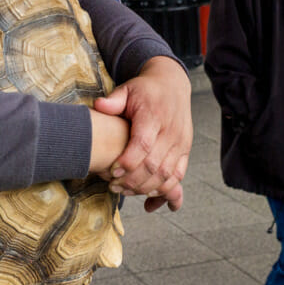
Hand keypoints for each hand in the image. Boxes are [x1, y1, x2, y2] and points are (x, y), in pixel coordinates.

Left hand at [93, 56, 191, 210]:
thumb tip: (98, 106)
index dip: (127, 162)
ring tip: (126, 192)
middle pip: (154, 164)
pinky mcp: (185, 151)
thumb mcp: (128, 89)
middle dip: (132, 181)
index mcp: (154, 115)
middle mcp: (171, 131)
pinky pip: (178, 176)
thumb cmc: (145, 90)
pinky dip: (165, 191)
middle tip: (113, 186)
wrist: (173, 85)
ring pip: (166, 174)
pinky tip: (149, 199)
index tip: (111, 172)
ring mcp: (181, 143)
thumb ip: (113, 100)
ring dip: (146, 188)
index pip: (143, 144)